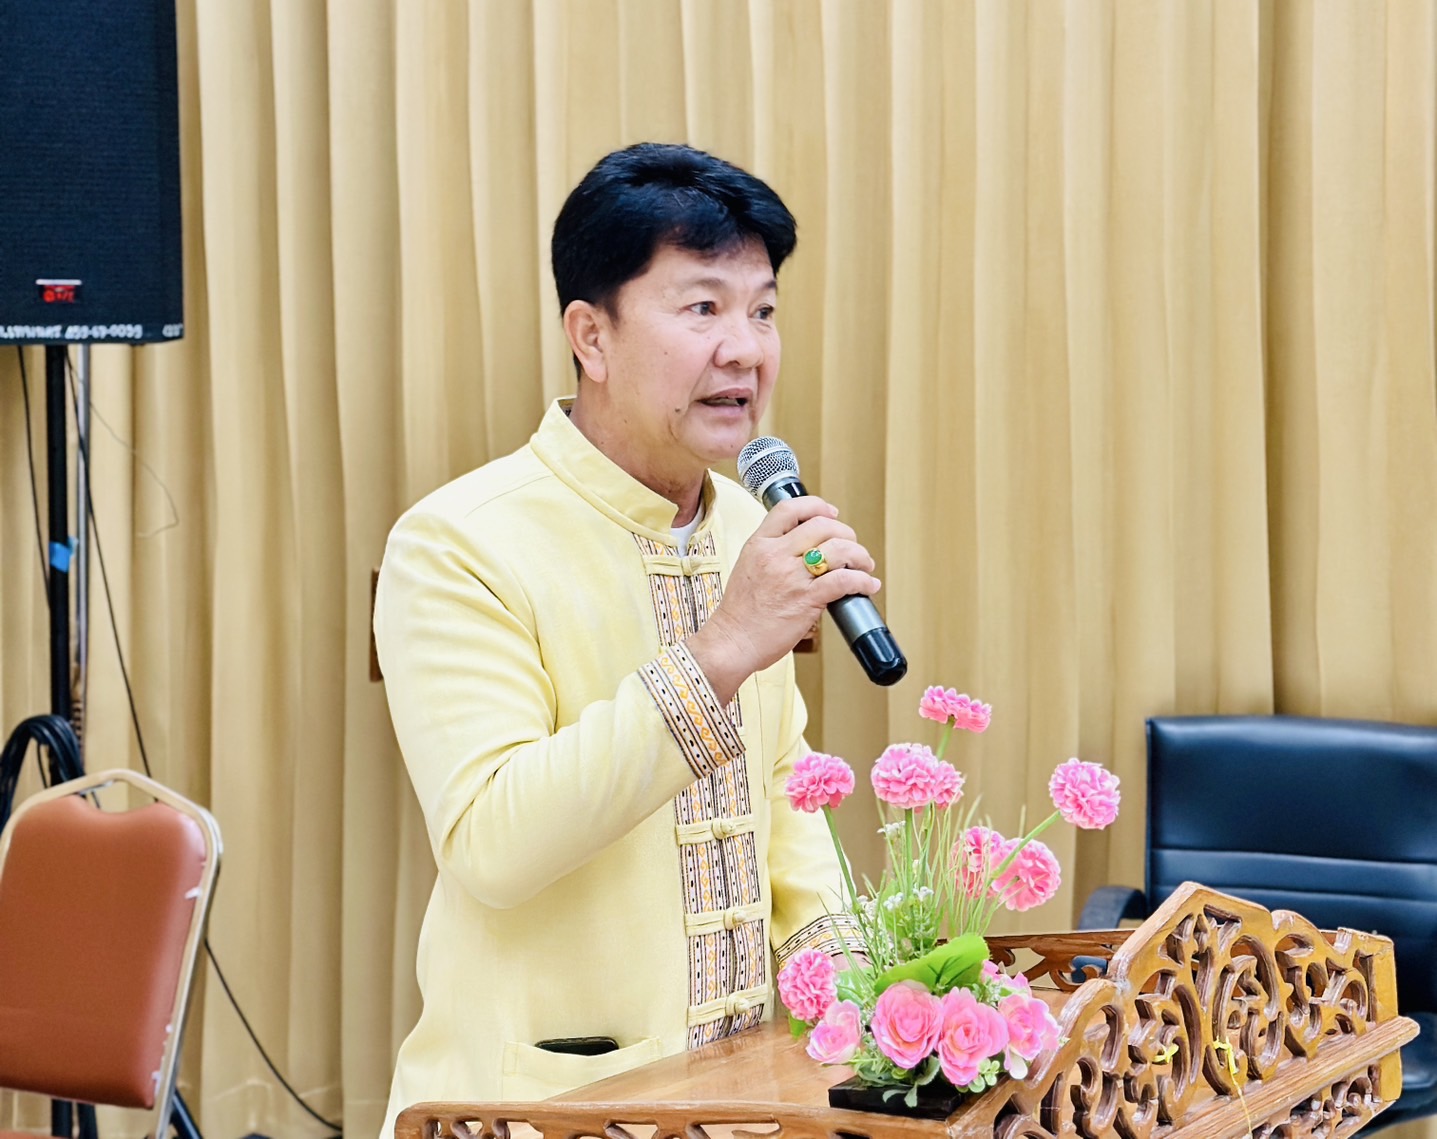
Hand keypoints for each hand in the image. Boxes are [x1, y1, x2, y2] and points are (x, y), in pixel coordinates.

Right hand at [686, 496, 881, 702]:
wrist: (732, 642)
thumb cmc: (740, 613)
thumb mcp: (748, 568)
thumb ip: (773, 554)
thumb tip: (806, 550)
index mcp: (759, 544)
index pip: (790, 508)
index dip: (816, 506)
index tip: (831, 513)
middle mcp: (776, 555)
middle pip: (822, 525)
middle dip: (846, 533)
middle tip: (852, 546)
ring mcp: (791, 577)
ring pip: (838, 549)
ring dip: (859, 555)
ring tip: (864, 566)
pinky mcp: (806, 599)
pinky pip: (844, 580)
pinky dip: (862, 581)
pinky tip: (867, 585)